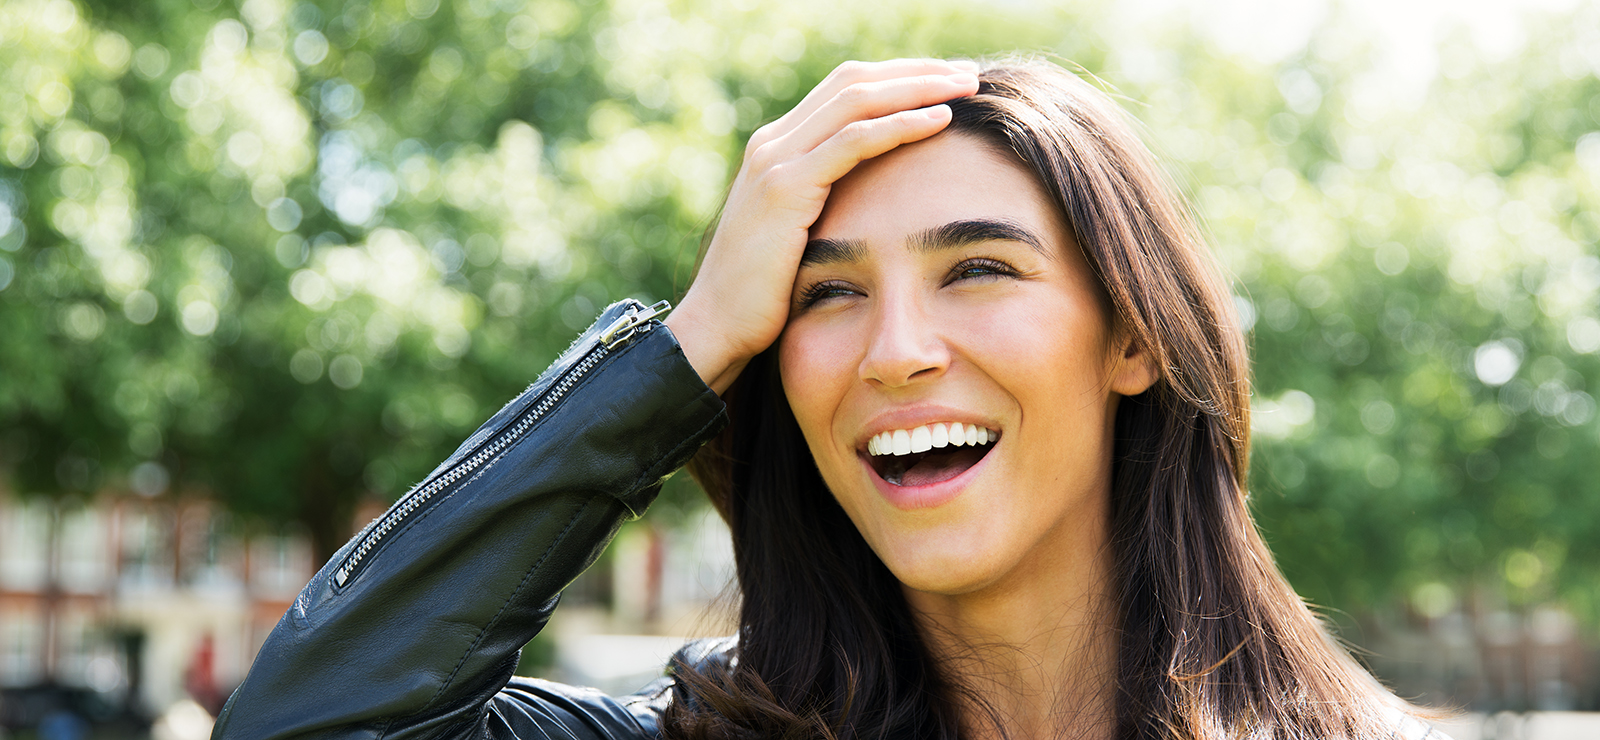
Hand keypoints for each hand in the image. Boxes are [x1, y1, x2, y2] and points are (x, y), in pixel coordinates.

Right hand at [667, 58, 979, 393]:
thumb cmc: (764, 295)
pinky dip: (899, 124)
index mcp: (777, 147)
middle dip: (915, 72)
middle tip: (966, 72)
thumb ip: (827, 205)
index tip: (947, 81)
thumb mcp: (799, 235)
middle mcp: (772, 142)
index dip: (898, 77)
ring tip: (966, 85)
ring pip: (857, 100)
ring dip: (917, 87)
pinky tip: (939, 120)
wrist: (716, 327)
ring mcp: (775, 161)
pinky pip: (852, 141)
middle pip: (854, 81)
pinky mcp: (785, 188)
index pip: (844, 89)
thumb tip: (877, 201)